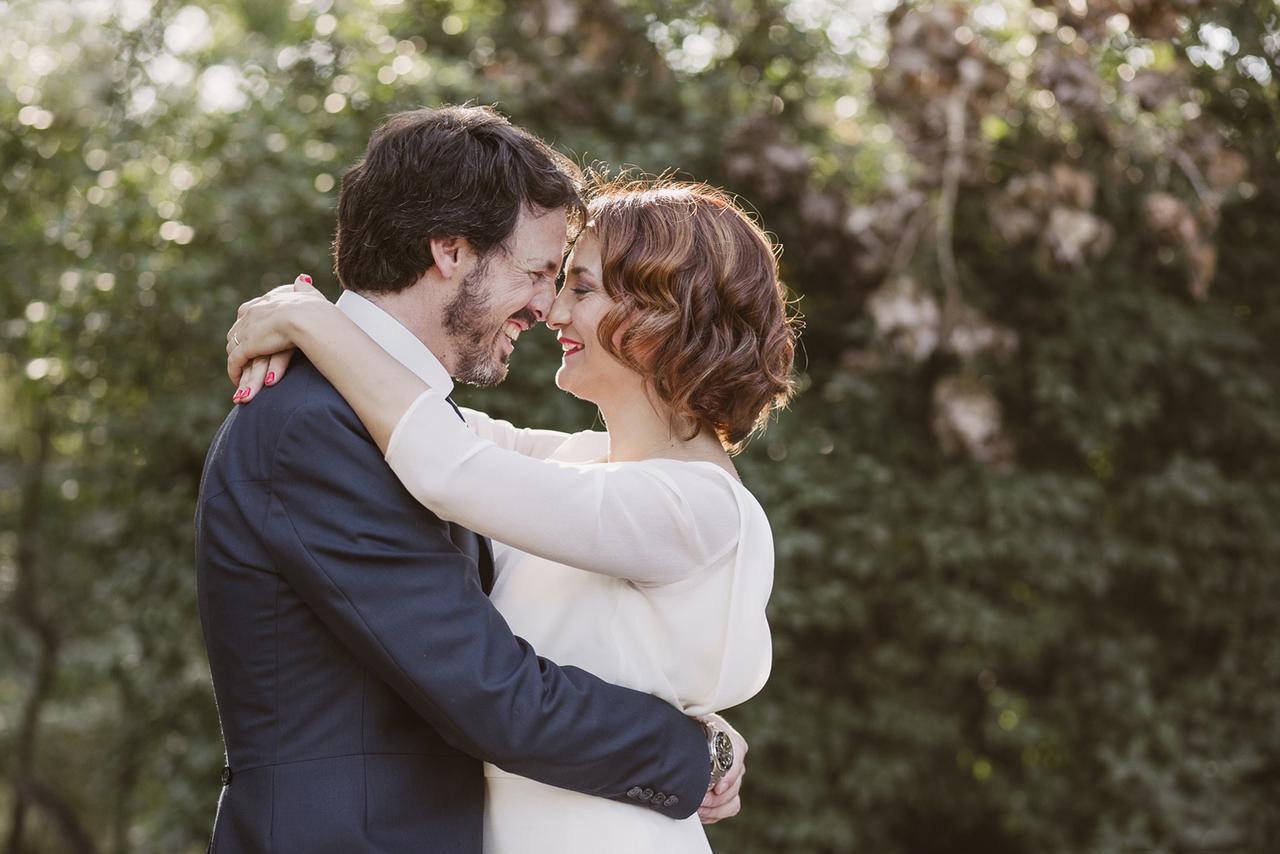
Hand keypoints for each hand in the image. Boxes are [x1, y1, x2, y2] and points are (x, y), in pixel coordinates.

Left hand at [226, 274, 327, 402]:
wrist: (308, 318)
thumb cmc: (315, 309)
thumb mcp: (308, 295)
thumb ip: (304, 288)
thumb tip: (302, 279)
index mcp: (263, 302)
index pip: (247, 315)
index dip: (248, 329)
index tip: (251, 340)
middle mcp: (250, 314)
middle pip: (236, 333)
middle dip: (238, 348)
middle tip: (241, 362)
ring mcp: (247, 330)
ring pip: (234, 348)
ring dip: (236, 363)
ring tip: (239, 376)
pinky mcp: (247, 346)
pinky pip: (235, 362)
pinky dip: (235, 372)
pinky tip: (237, 381)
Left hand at [697, 713, 746, 823]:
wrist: (689, 734)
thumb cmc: (689, 725)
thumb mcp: (690, 719)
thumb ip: (687, 720)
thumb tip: (674, 717)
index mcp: (731, 740)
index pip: (737, 757)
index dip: (729, 776)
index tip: (717, 787)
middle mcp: (737, 759)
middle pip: (734, 785)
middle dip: (715, 798)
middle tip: (697, 801)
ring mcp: (734, 777)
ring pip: (732, 800)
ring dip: (714, 808)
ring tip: (696, 809)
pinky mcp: (728, 792)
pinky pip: (730, 808)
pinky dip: (716, 814)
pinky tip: (701, 812)